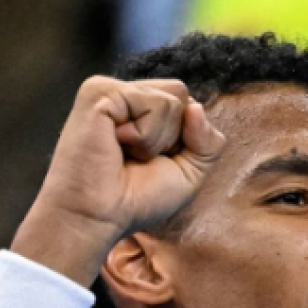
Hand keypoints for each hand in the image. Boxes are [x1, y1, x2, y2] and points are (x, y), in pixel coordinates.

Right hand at [12, 77, 225, 284]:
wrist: (98, 217)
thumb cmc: (136, 200)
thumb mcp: (190, 173)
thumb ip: (208, 141)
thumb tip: (195, 107)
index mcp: (142, 109)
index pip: (187, 103)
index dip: (185, 138)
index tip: (153, 163)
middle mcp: (126, 96)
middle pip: (181, 94)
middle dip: (173, 136)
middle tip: (138, 158)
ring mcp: (111, 90)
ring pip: (172, 99)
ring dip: (157, 139)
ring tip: (124, 153)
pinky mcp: (99, 92)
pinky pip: (153, 102)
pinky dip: (145, 134)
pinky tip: (116, 145)